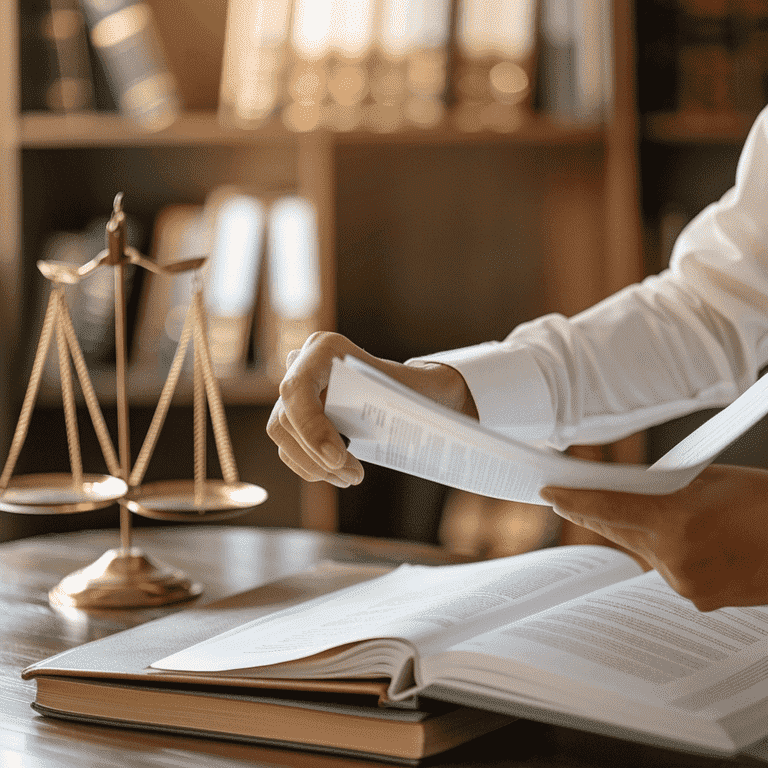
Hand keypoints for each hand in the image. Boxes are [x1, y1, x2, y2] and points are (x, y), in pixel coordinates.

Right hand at [267, 332, 476, 487]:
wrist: (408, 393)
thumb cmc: (410, 387)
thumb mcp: (412, 387)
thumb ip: (413, 391)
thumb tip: (431, 397)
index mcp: (324, 348)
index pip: (298, 389)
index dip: (311, 427)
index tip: (338, 457)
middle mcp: (301, 365)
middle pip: (286, 419)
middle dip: (317, 455)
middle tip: (355, 475)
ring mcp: (293, 392)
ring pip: (283, 436)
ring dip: (314, 466)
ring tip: (351, 478)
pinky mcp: (293, 417)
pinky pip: (288, 447)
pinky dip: (310, 467)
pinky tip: (338, 475)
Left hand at [540, 464, 767, 610]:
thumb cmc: (764, 502)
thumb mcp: (708, 480)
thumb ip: (662, 488)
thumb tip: (628, 492)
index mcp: (674, 519)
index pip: (608, 507)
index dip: (574, 499)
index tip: (550, 494)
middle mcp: (675, 556)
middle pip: (618, 531)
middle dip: (594, 514)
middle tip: (567, 500)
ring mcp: (687, 583)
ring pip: (644, 551)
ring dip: (640, 534)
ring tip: (659, 515)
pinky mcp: (700, 599)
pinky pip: (669, 569)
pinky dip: (668, 553)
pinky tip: (688, 540)